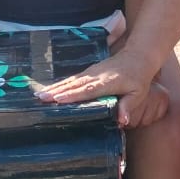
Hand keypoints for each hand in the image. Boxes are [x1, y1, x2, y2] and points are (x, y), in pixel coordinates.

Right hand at [41, 51, 168, 128]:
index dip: (73, 95)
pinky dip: (61, 84)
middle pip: (75, 85)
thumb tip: (121, 121)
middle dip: (57, 91)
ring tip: (40, 94)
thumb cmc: (139, 78)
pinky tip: (51, 90)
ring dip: (56, 87)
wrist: (137, 56)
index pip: (88, 90)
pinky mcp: (89, 71)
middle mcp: (96, 76)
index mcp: (108, 82)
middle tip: (41, 98)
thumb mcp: (139, 93)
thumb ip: (128, 106)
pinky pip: (73, 79)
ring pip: (71, 81)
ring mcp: (91, 72)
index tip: (58, 99)